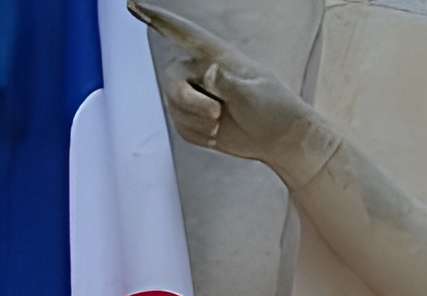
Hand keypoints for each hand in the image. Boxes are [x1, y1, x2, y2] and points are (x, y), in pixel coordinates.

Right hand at [129, 5, 321, 173]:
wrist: (281, 139)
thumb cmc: (274, 109)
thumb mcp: (254, 94)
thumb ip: (230, 83)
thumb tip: (210, 73)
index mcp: (216, 56)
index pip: (182, 32)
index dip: (156, 18)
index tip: (132, 3)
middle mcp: (200, 71)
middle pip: (172, 81)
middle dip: (189, 103)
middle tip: (216, 115)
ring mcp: (196, 96)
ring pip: (175, 108)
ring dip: (198, 123)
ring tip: (222, 124)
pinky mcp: (196, 119)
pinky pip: (182, 128)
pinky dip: (200, 136)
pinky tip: (218, 134)